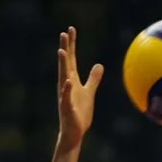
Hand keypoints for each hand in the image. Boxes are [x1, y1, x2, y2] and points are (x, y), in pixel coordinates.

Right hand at [55, 26, 103, 151]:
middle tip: (64, 33)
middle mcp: (66, 85)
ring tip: (62, 51)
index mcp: (72, 80)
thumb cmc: (80, 112)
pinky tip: (68, 81)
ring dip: (62, 64)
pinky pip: (66, 97)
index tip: (71, 29)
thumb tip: (99, 65)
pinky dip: (67, 89)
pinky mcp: (67, 107)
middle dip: (65, 48)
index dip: (71, 45)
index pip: (72, 59)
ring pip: (63, 77)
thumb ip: (93, 79)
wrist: (74, 132)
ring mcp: (65, 95)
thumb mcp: (89, 92)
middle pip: (66, 63)